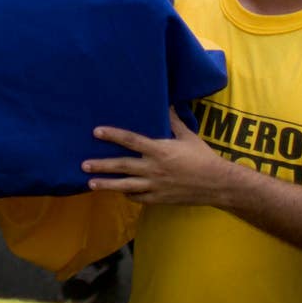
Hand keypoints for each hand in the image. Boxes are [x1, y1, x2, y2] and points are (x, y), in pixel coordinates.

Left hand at [81, 110, 231, 206]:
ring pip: (125, 186)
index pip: (131, 140)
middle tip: (84, 164)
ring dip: (106, 185)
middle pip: (122, 166)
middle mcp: (154, 169)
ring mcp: (155, 186)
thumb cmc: (203, 157)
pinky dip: (127, 194)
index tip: (97, 132)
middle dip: (101, 165)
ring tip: (90, 184)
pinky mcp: (158, 199)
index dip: (113, 135)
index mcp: (160, 150)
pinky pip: (137, 197)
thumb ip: (174, 121)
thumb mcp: (189, 136)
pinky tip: (120, 191)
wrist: (217, 184)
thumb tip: (167, 104)